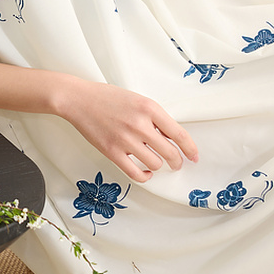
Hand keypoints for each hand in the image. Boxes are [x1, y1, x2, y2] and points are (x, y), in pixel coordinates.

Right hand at [58, 78, 198, 183]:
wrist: (79, 100)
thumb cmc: (108, 97)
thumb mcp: (137, 100)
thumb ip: (154, 117)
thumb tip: (171, 137)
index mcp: (149, 108)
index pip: (179, 133)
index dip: (190, 148)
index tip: (194, 156)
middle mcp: (140, 124)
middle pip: (170, 153)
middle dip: (177, 162)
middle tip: (177, 164)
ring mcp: (125, 140)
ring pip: (155, 164)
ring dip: (158, 166)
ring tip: (156, 162)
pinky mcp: (112, 152)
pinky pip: (136, 173)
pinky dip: (144, 176)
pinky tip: (145, 171)